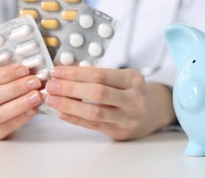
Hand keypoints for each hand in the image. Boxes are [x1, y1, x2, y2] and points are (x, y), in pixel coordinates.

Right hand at [0, 64, 42, 139]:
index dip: (5, 74)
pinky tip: (33, 109)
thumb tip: (28, 70)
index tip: (24, 69)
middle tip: (34, 82)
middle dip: (15, 89)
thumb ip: (7, 73)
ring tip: (36, 96)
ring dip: (20, 104)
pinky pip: (5, 128)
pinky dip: (21, 118)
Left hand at [45, 66, 175, 139]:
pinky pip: (93, 125)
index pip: (100, 74)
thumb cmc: (132, 91)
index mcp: (133, 79)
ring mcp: (128, 118)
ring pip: (95, 112)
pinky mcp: (120, 132)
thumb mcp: (123, 77)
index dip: (75, 73)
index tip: (57, 71)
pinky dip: (75, 119)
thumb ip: (98, 75)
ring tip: (52, 99)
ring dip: (69, 105)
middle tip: (51, 85)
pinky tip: (61, 113)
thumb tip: (66, 72)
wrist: (153, 113)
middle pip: (98, 92)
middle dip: (70, 88)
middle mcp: (134, 99)